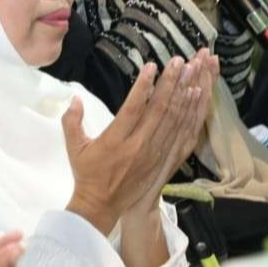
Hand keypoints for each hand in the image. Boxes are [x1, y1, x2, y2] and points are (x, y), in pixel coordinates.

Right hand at [61, 53, 210, 235]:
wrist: (103, 205)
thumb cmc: (87, 174)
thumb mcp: (74, 147)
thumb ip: (72, 121)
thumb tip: (75, 99)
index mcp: (115, 140)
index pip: (133, 108)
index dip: (143, 87)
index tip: (152, 67)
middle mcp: (139, 145)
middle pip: (159, 110)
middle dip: (171, 83)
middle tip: (179, 61)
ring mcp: (155, 154)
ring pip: (174, 119)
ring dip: (184, 94)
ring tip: (192, 72)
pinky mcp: (164, 160)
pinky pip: (181, 134)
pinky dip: (190, 114)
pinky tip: (196, 97)